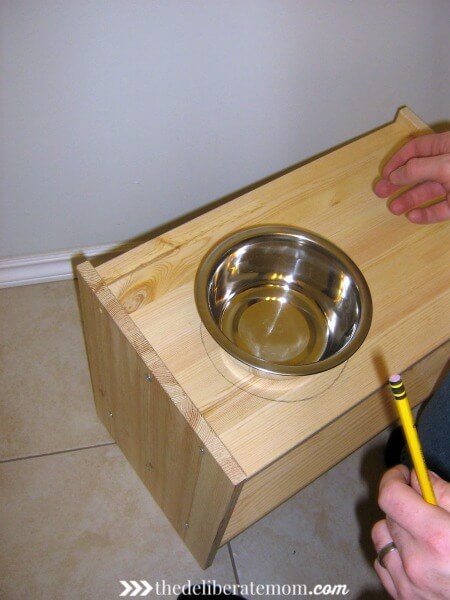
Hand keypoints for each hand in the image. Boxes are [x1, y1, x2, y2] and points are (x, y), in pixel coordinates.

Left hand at [372, 465, 449, 598]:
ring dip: (397, 529)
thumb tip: (420, 478)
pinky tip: (416, 554)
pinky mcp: (404, 599)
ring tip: (422, 532)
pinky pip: (384, 565)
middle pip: (388, 514)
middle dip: (404, 503)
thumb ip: (446, 494)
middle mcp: (418, 562)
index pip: (391, 496)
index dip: (394, 478)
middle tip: (425, 505)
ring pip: (382, 538)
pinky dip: (395, 555)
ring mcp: (409, 584)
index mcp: (438, 538)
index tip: (403, 473)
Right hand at [373, 132, 449, 222]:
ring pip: (428, 191)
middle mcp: (448, 163)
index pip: (416, 148)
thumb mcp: (445, 166)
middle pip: (418, 171)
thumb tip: (395, 175)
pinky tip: (413, 217)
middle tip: (380, 192)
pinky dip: (427, 214)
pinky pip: (441, 209)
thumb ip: (417, 169)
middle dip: (398, 182)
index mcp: (446, 146)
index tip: (384, 174)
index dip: (398, 160)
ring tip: (393, 209)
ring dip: (409, 200)